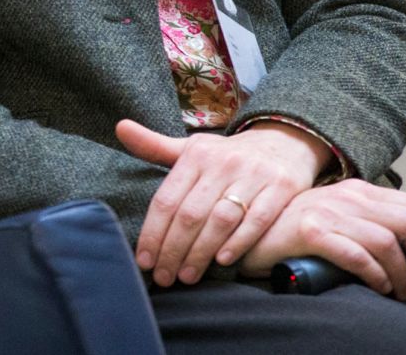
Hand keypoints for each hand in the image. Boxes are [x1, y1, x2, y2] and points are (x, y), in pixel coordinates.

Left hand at [118, 118, 328, 286]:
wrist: (284, 141)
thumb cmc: (227, 155)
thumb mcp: (192, 148)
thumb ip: (155, 146)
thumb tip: (121, 128)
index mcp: (196, 154)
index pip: (167, 199)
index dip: (153, 232)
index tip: (144, 260)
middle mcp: (223, 163)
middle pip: (191, 214)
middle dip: (173, 249)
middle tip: (164, 276)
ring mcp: (253, 175)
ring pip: (221, 219)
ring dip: (201, 252)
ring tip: (187, 275)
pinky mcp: (281, 188)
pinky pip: (258, 220)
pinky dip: (238, 242)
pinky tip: (222, 261)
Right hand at [236, 180, 405, 298]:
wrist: (244, 231)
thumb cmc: (295, 233)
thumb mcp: (336, 217)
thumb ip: (366, 222)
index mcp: (356, 190)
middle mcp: (346, 196)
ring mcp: (327, 212)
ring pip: (387, 241)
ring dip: (402, 273)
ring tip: (399, 291)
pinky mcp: (310, 232)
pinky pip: (358, 255)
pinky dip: (376, 274)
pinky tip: (377, 287)